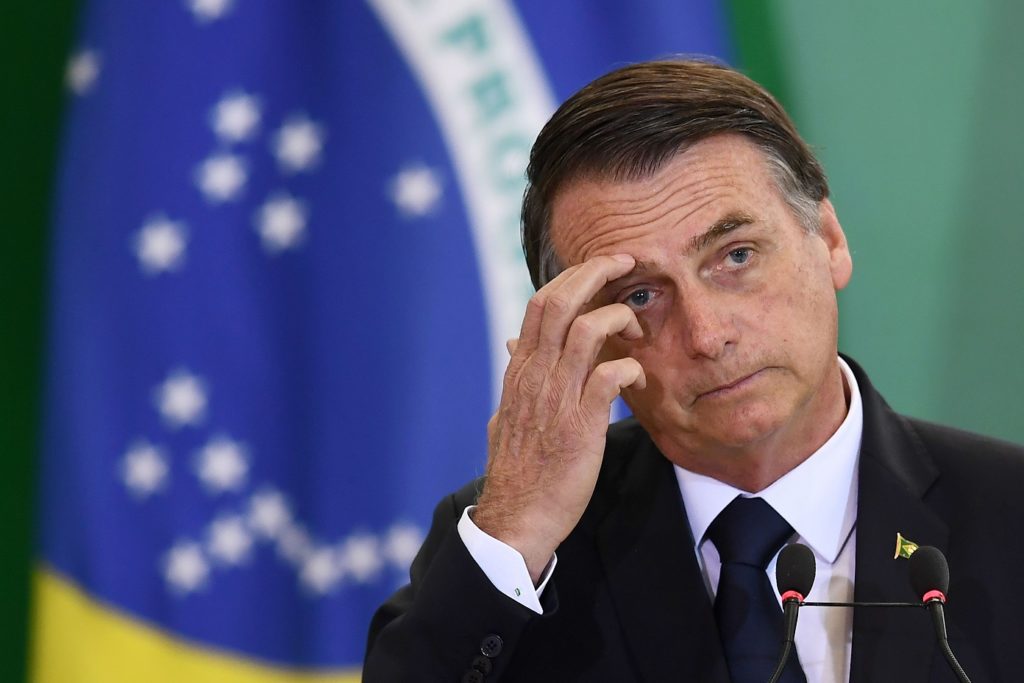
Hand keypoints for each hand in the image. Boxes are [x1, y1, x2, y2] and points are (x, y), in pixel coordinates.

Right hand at [473, 254, 645, 582]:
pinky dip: (630, 367)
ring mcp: (556, 398)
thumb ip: (518, 376)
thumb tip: (514, 345)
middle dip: (597, 272)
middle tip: (627, 262)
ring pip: (587, 329)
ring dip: (619, 317)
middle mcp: (536, 375)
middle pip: (561, 301)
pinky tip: (638, 377)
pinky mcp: (580, 426)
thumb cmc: (519, 466)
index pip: (541, 303)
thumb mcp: (509, 412)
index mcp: (521, 369)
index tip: (602, 265)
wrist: (517, 516)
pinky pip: (609, 377)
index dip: (574, 275)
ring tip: (637, 327)